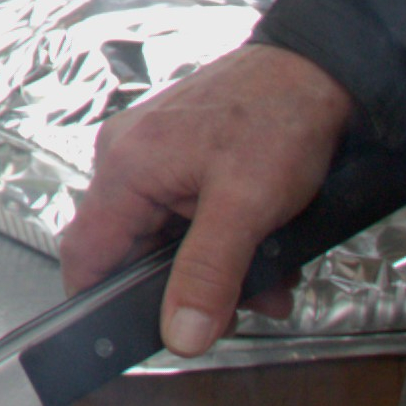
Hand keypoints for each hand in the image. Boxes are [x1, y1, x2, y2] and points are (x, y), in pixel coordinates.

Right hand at [51, 44, 357, 352]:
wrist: (322, 68)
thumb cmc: (280, 117)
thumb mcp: (247, 207)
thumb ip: (209, 276)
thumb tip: (181, 336)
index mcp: (125, 166)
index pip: (84, 254)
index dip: (100, 302)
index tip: (135, 335)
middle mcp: (127, 158)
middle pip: (131, 250)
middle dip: (184, 288)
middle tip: (235, 308)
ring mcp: (154, 154)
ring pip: (165, 237)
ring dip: (213, 268)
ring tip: (266, 280)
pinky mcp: (182, 154)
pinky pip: (186, 213)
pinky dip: (221, 240)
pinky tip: (263, 249)